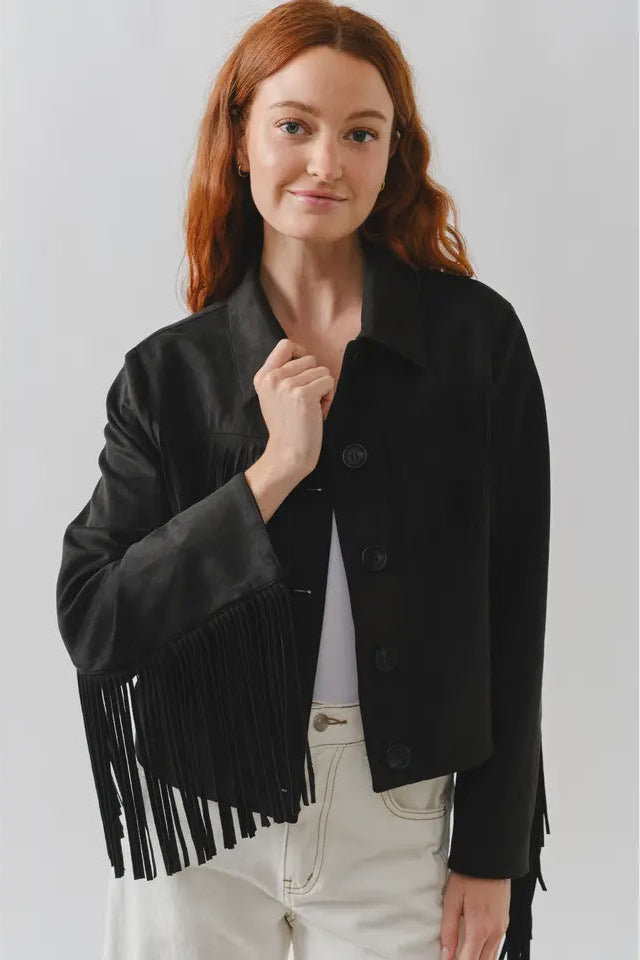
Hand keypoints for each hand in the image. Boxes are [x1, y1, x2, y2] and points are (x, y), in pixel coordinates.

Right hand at [253, 337, 334, 478]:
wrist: (288, 453)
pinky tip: (318, 411)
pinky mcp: (304, 394)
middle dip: (314, 376)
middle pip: (309, 358)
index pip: (285, 345)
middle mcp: (273, 378)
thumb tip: (307, 356)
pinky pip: (328, 382)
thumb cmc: (286, 426)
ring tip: (311, 406)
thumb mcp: (273, 395)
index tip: (305, 369)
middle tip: (307, 399)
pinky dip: (328, 396)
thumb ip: (283, 374)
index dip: (301, 352)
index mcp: (262, 376)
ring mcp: (288, 385)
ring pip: (321, 370)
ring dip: (322, 388)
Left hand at [439, 870, 509, 959]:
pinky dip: (485, 952)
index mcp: (479, 929)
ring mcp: (502, 929)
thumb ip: (448, 931)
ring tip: (462, 953)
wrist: (491, 859)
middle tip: (454, 956)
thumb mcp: (452, 900)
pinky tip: (474, 947)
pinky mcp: (505, 923)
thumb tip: (445, 955)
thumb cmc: (470, 875)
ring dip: (476, 958)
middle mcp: (494, 933)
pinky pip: (496, 947)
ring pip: (491, 958)